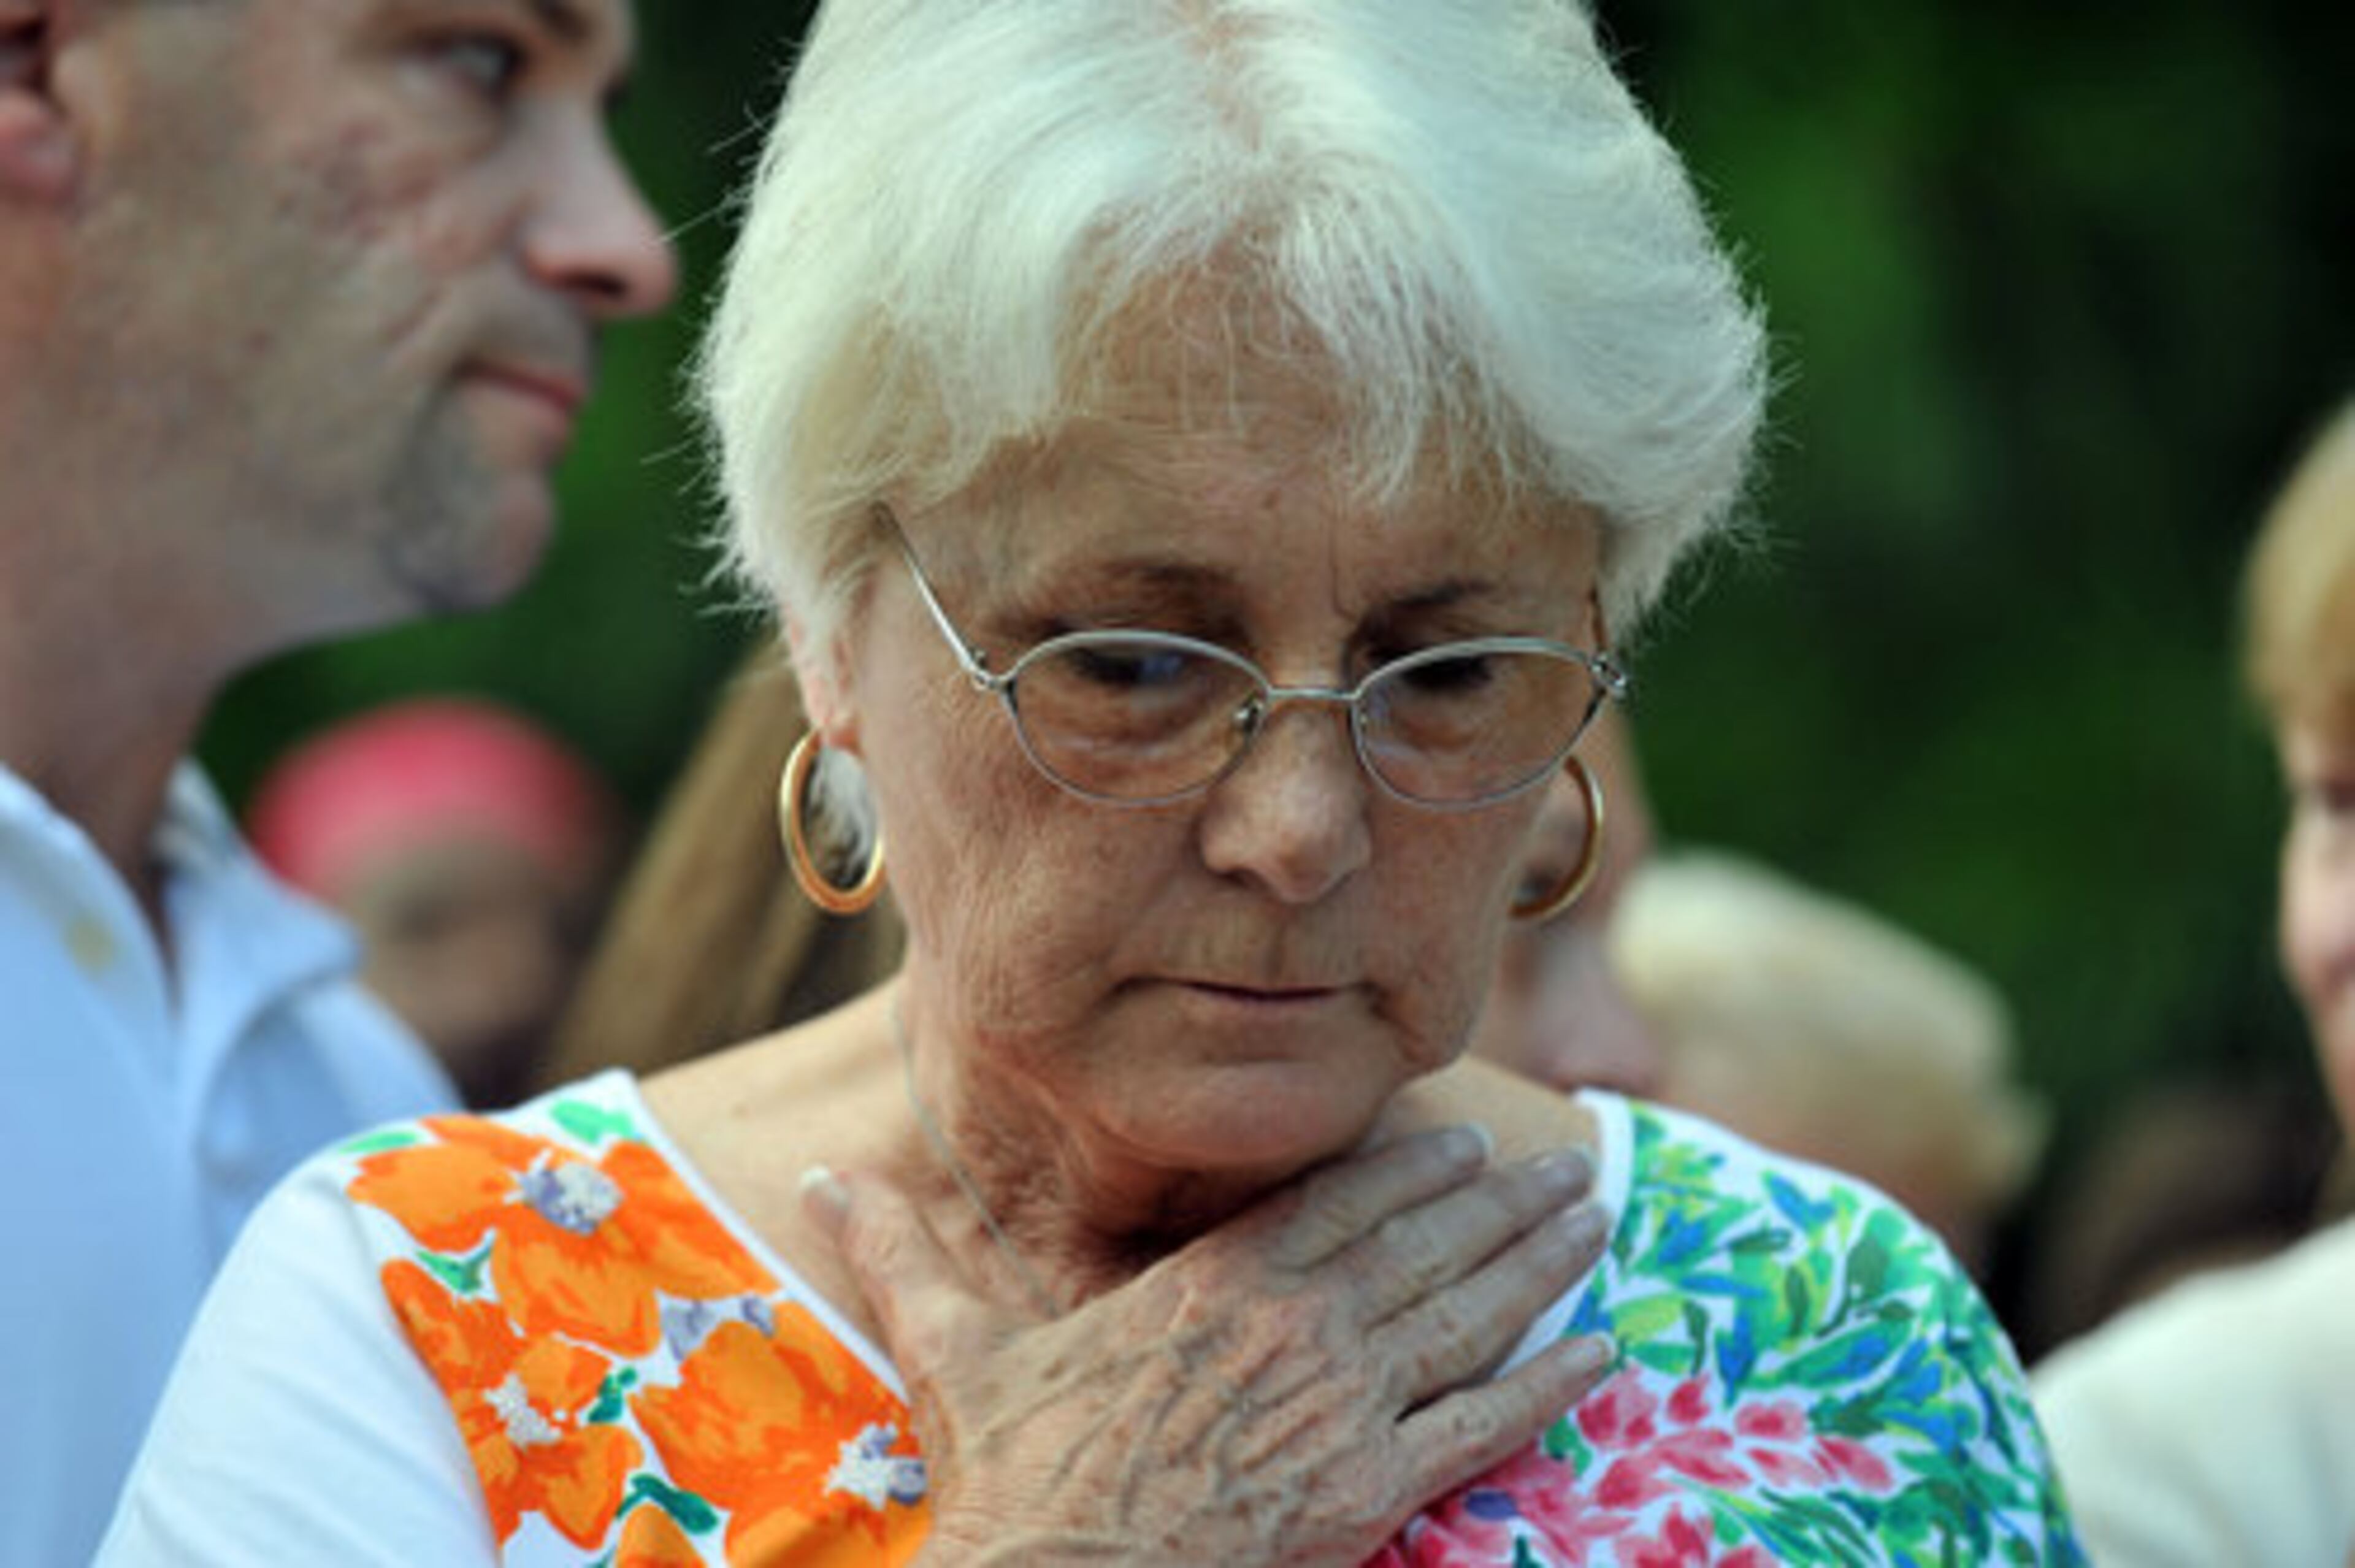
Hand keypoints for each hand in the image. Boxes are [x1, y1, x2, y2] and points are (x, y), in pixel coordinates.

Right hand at [805, 1126, 1612, 1566]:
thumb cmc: (1012, 1477)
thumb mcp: (959, 1353)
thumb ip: (903, 1258)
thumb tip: (822, 1183)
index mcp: (1207, 1287)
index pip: (1330, 1202)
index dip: (1408, 1168)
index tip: (1464, 1140)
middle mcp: (1291, 1329)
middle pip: (1421, 1244)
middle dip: (1504, 1200)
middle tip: (1570, 1164)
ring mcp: (1339, 1406)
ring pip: (1466, 1313)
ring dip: (1543, 1262)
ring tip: (1597, 1216)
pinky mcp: (1368, 1490)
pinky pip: (1481, 1425)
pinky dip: (1549, 1382)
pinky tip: (1602, 1349)